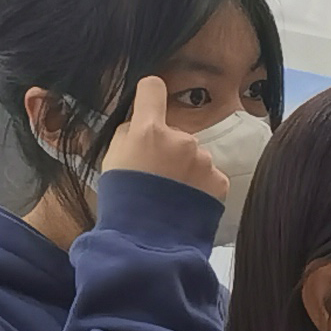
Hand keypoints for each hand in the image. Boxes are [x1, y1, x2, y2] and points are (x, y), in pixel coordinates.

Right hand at [95, 76, 229, 200]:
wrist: (147, 241)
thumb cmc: (123, 200)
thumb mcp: (112, 159)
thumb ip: (129, 134)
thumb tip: (139, 122)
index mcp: (149, 130)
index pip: (152, 88)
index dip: (150, 93)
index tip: (149, 100)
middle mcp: (181, 139)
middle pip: (175, 132)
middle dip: (168, 149)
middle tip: (156, 176)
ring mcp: (203, 160)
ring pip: (194, 156)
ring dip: (185, 169)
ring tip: (171, 194)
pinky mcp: (219, 180)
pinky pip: (209, 175)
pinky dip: (199, 186)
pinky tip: (186, 202)